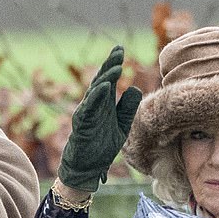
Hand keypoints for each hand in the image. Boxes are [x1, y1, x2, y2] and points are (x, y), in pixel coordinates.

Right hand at [58, 46, 141, 193]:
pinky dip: (96, 97)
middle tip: (118, 51)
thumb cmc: (102, 146)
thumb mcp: (121, 126)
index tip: (121, 49)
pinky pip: (89, 108)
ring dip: (105, 78)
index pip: (109, 80)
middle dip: (110, 65)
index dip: (114, 64)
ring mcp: (87, 113)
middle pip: (102, 80)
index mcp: (104, 104)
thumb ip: (128, 108)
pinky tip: (104, 87)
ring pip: (95, 91)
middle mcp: (94, 105)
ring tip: (116, 66)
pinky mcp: (82, 124)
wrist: (88, 168)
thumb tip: (136, 88)